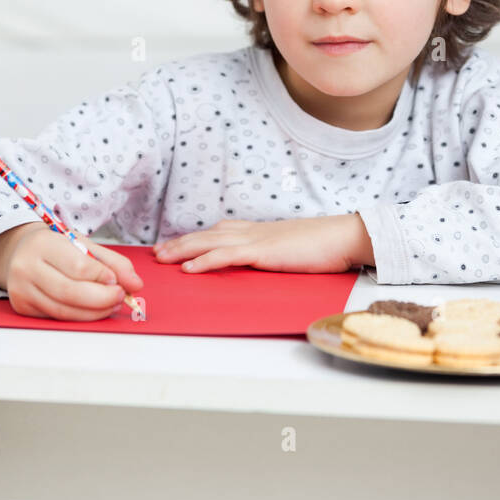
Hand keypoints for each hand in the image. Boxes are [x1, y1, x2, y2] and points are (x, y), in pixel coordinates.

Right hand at [4, 224, 142, 320]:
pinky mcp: (22, 307)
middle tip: (120, 296)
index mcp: (43, 244)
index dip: (101, 277)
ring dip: (94, 312)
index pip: (77, 266)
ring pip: (63, 310)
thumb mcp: (84, 244)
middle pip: (70, 292)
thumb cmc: (57, 246)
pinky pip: (56, 317)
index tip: (117, 281)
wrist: (20, 251)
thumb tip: (136, 284)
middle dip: (101, 299)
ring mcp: (21, 289)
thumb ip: (113, 262)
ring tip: (111, 304)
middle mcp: (26, 267)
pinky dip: (80, 316)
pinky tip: (93, 310)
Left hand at [153, 214, 373, 274]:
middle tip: (156, 253)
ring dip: (182, 250)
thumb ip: (273, 253)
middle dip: (180, 243)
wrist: (343, 237)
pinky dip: (205, 261)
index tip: (175, 244)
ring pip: (210, 243)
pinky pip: (227, 256)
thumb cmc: (323, 246)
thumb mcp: (291, 249)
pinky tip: (189, 268)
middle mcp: (252, 231)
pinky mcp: (262, 252)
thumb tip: (263, 263)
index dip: (195, 237)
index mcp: (259, 230)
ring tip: (162, 259)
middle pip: (207, 235)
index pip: (219, 231)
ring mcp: (256, 240)